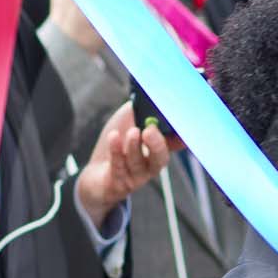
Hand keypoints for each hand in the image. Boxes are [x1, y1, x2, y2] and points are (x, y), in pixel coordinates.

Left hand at [77, 101, 171, 228]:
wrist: (96, 172)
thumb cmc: (116, 143)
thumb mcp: (127, 120)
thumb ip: (140, 109)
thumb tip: (151, 93)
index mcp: (156, 149)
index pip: (173, 143)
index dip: (180, 136)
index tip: (181, 124)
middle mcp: (149, 165)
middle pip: (160, 158)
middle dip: (157, 144)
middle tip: (151, 130)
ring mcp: (135, 176)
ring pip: (138, 164)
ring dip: (135, 147)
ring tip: (132, 132)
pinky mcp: (119, 184)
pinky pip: (118, 167)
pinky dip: (116, 151)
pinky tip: (114, 137)